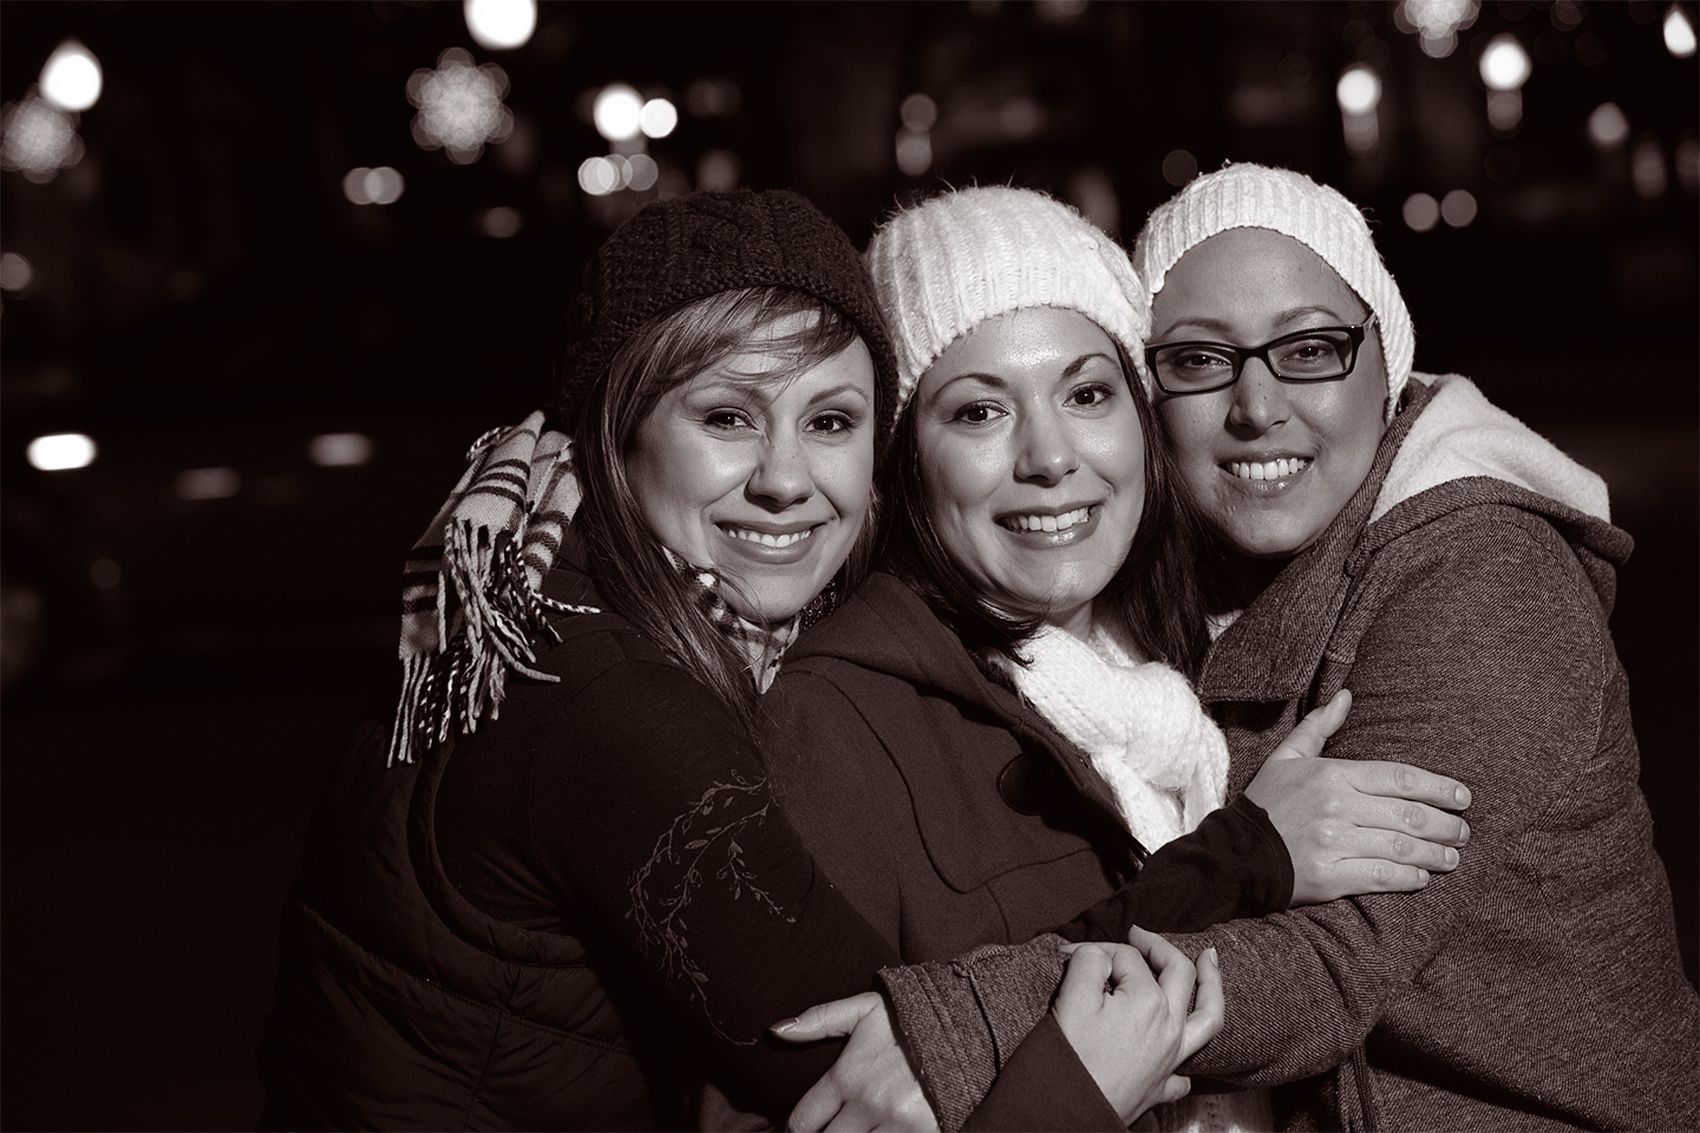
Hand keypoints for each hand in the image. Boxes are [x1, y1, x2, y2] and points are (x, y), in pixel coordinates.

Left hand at [771, 992, 937, 1131]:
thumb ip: (819, 1019)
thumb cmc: (910, 1018)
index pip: (803, 1121)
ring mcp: (898, 1124)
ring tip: (853, 1131)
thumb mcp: (863, 1009)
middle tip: (827, 1129)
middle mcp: (869, 1105)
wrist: (969, 1026)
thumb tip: (775, 1031)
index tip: (799, 1130)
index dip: (796, 1130)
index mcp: (848, 1076)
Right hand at [1054, 934, 1220, 1124]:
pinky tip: (1184, 1040)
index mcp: (1149, 1002)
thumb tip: (1098, 954)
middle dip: (1159, 946)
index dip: (1098, 949)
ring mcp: (1171, 1060)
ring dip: (1212, 984)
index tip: (1071, 953)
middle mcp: (1170, 1029)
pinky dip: (1190, 1048)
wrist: (1066, 1112)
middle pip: (1178, 972)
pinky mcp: (1162, 1086)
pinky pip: (1189, 1066)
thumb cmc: (1069, 1056)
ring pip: (1208, 1017)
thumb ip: (1089, 961)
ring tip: (1211, 960)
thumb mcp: (1072, 997)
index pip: (1128, 957)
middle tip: (1138, 934)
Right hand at [1247, 689, 1473, 904]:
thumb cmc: (1266, 804)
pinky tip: (1422, 877)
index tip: (1462, 798)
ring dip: (1435, 855)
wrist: (1235, 854)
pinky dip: (1409, 878)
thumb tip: (1345, 695)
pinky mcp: (1330, 877)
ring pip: (1401, 848)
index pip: (1399, 778)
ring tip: (1451, 858)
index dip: (1438, 788)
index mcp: (1331, 775)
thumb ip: (1319, 727)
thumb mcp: (1287, 758)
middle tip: (1462, 833)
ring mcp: (1334, 843)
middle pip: (1409, 815)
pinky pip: (1382, 877)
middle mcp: (1337, 808)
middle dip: (1445, 826)